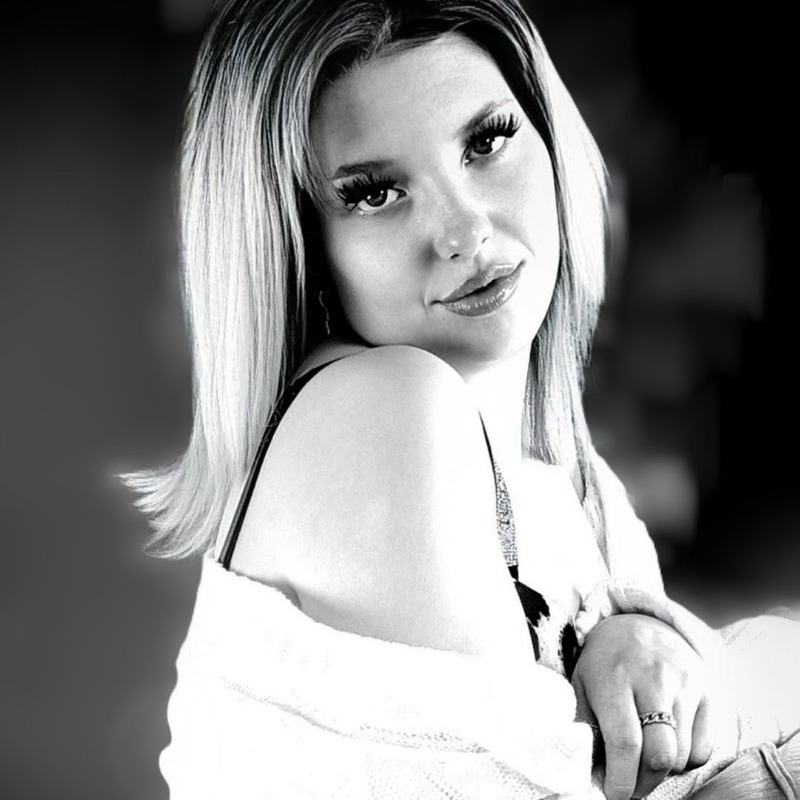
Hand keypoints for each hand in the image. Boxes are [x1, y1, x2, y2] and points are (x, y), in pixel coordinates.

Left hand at [572, 613, 713, 799]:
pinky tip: (667, 745)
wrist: (640, 624)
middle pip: (658, 755)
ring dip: (662, 771)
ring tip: (644, 760)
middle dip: (643, 784)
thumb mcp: (582, 683)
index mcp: (615, 678)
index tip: (614, 795)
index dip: (620, 779)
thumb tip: (587, 770)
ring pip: (681, 755)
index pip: (624, 742)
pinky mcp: (707, 690)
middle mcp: (653, 679)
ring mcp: (684, 684)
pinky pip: (704, 747)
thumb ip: (583, 723)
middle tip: (630, 787)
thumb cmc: (605, 662)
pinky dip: (686, 759)